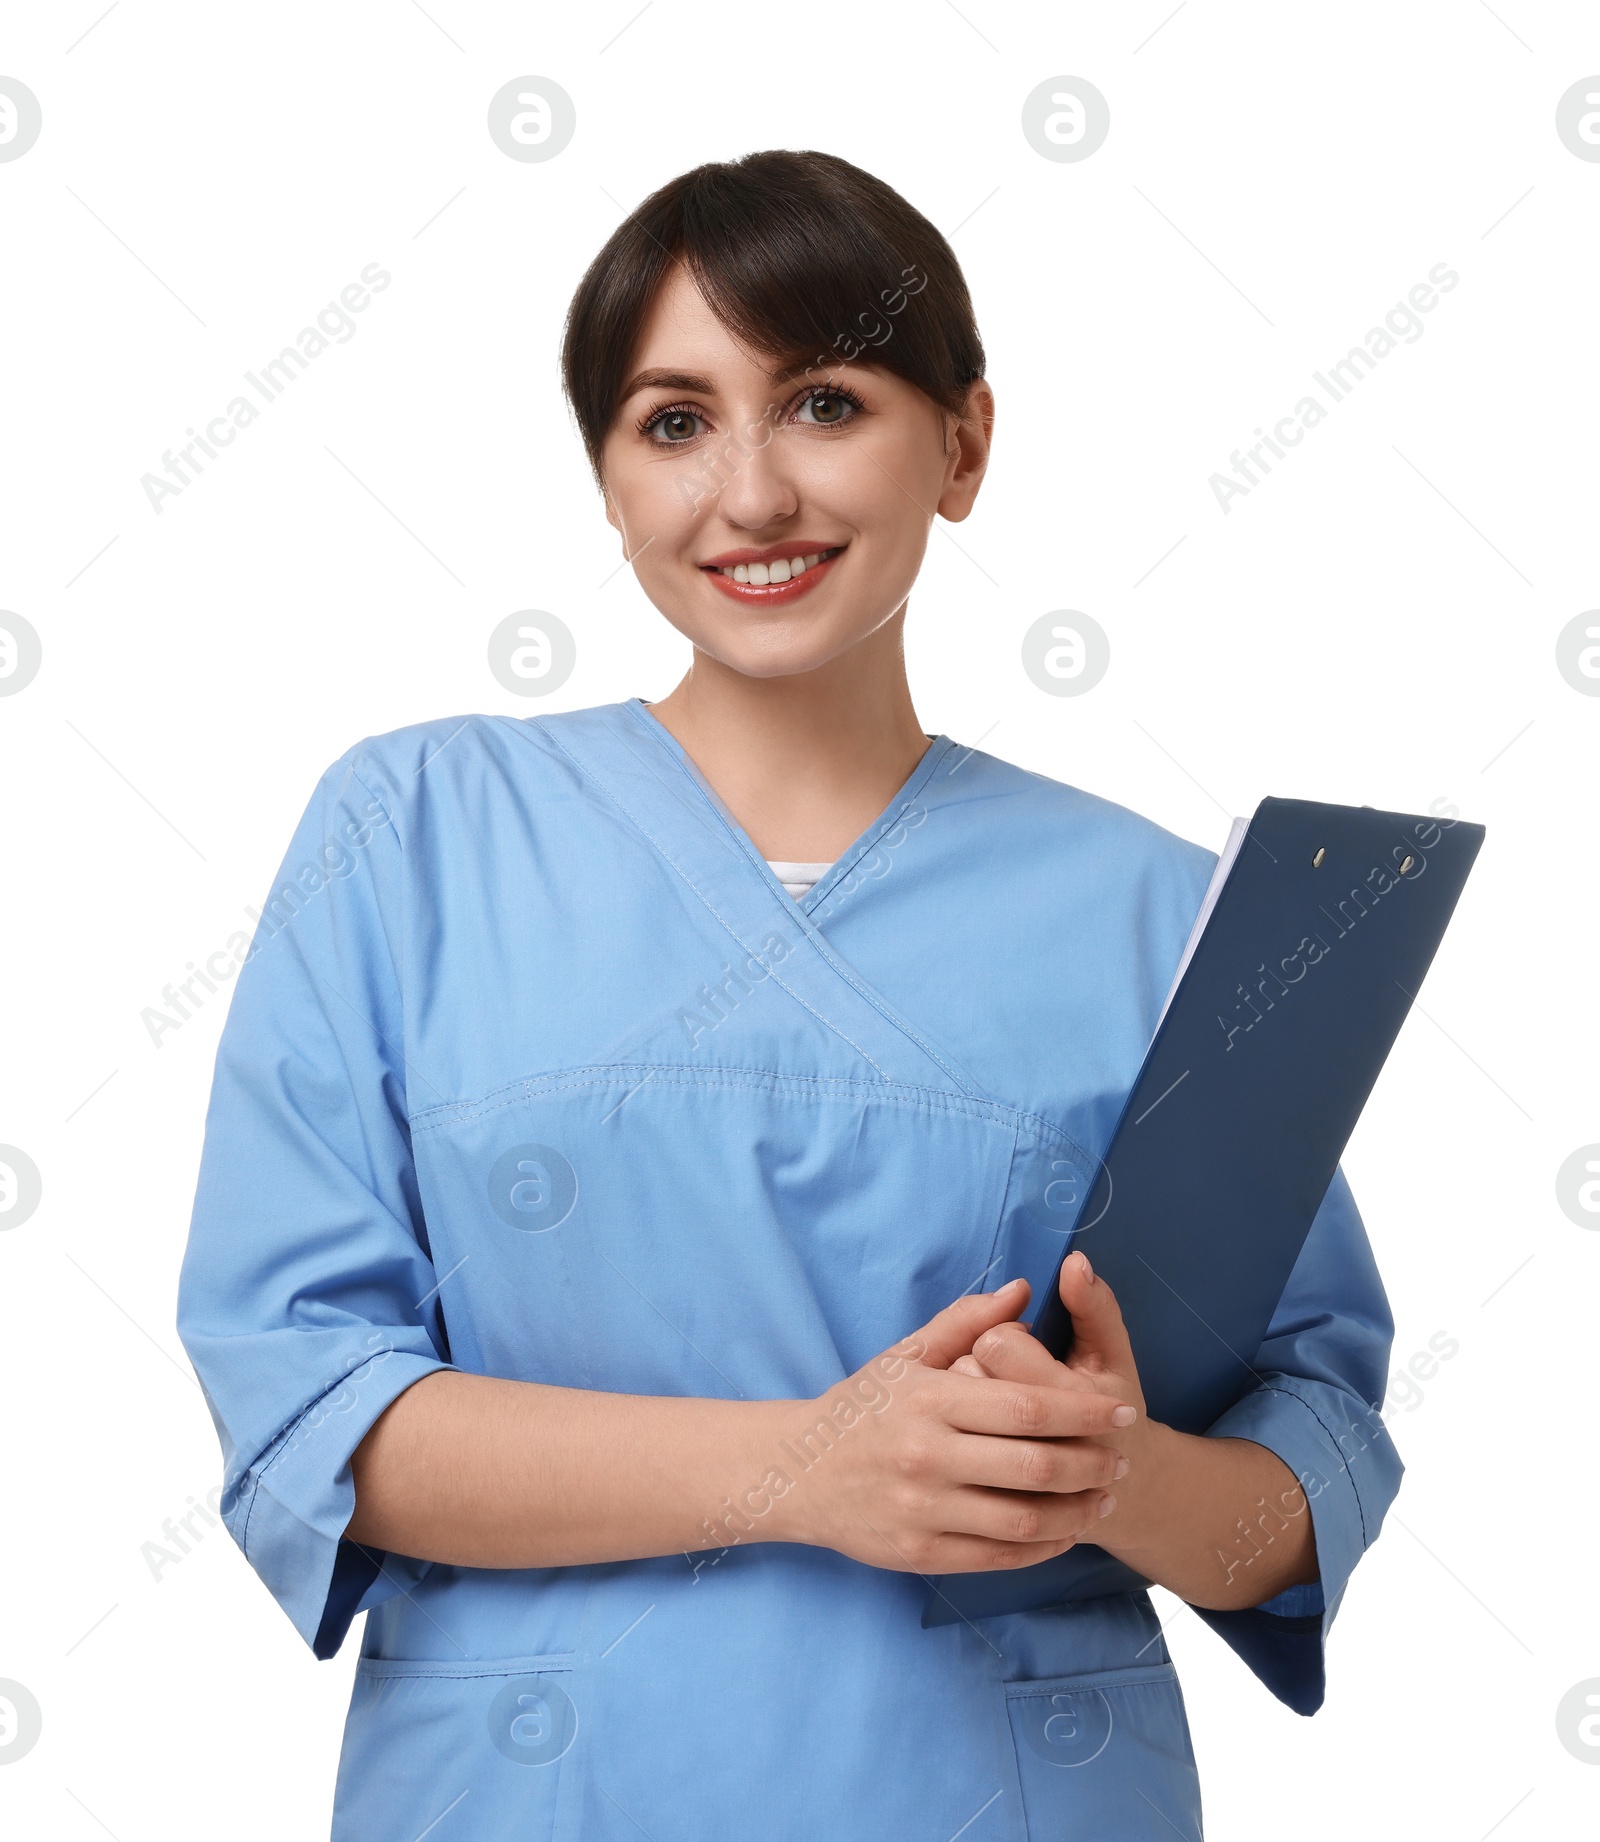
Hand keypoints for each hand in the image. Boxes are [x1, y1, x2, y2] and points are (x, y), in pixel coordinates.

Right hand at [767, 1277, 1135, 1574]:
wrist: (797, 1472)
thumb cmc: (862, 1406)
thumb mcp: (906, 1354)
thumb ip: (967, 1322)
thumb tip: (1024, 1289)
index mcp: (930, 1399)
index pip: (1028, 1405)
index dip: (1085, 1410)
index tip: (1122, 1410)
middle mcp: (928, 1456)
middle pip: (1035, 1465)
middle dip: (1092, 1463)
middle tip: (1124, 1458)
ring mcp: (923, 1510)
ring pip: (1024, 1519)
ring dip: (1076, 1511)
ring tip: (1104, 1495)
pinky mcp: (920, 1553)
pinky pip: (999, 1556)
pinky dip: (1042, 1546)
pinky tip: (1064, 1530)